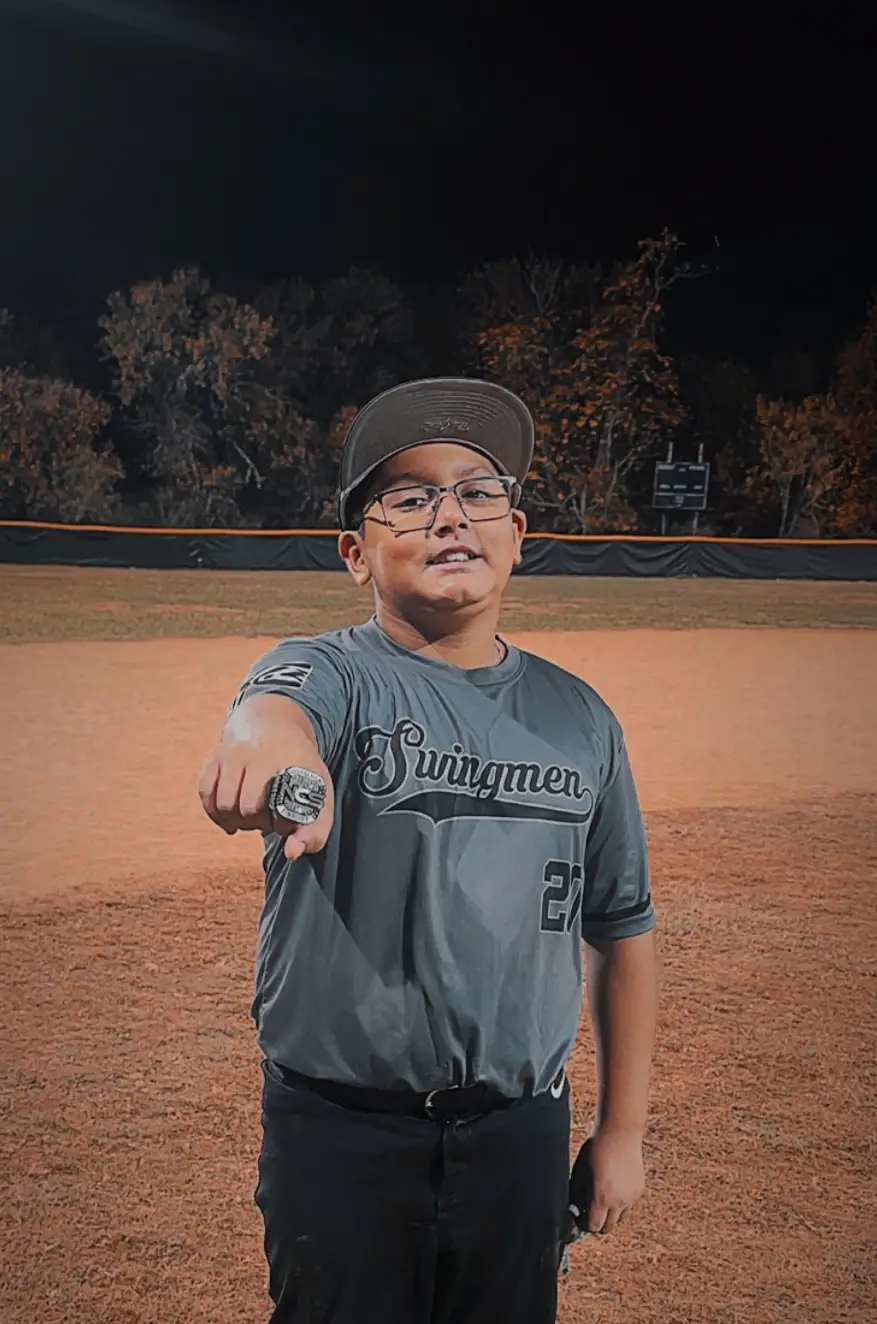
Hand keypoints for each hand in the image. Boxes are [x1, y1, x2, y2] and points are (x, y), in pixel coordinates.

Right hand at [197, 729, 333, 860]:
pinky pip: (205, 793)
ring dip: (234, 819)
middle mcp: (257, 752)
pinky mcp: (214, 756)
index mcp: (287, 760)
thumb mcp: (320, 794)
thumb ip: (314, 832)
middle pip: (246, 810)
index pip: (280, 810)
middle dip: (256, 822)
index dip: (281, 825)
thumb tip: (291, 853)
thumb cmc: (299, 767)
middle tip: (268, 817)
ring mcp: (232, 752)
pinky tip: (230, 815)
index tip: (286, 821)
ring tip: (251, 814)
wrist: (274, 723)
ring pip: (222, 804)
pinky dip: (214, 811)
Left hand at [569, 1128, 645, 1236]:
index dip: (584, 1225)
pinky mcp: (639, 1190)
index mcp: (601, 1197)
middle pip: (607, 1228)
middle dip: (597, 1223)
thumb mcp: (580, 1171)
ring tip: (603, 1197)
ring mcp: (631, 1197)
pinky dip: (621, 1202)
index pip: (593, 1227)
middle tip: (590, 1212)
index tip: (580, 1217)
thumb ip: (577, 1193)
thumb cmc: (597, 1148)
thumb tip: (574, 1207)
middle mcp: (618, 1201)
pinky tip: (614, 1186)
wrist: (619, 1132)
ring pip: (620, 1218)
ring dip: (611, 1214)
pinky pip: (629, 1205)